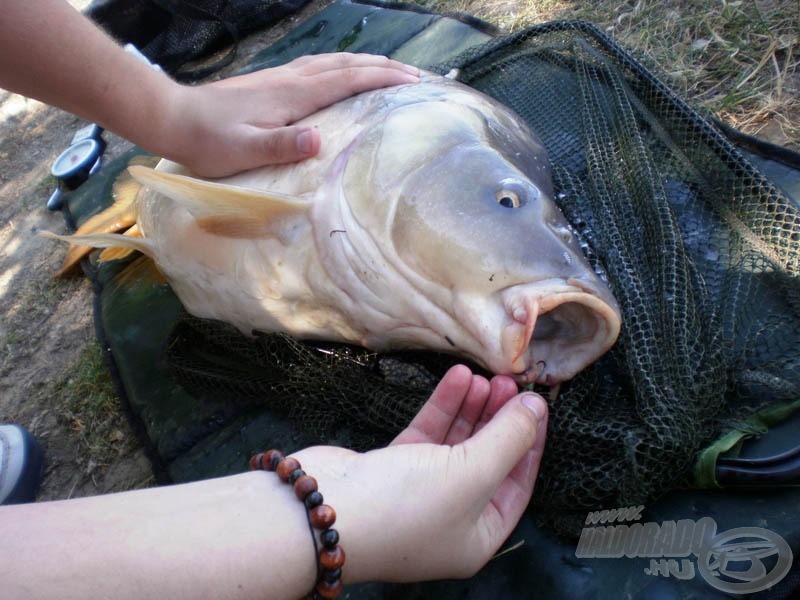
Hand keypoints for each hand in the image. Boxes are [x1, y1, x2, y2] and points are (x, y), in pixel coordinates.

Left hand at [164, 52, 419, 176]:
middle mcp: (291, 80)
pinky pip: (317, 67)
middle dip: (382, 67)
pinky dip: (341, 66)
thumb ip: (280, 145)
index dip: (382, 78)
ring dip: (364, 63)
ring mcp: (280, 78)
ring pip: (332, 62)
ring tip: (388, 69)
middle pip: (346, 64)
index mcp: (293, 95)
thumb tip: (318, 139)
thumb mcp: (243, 150)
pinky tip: (340, 73)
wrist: (172, 116)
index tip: (413, 81)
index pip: (348, 79)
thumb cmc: (207, 141)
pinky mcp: (270, 82)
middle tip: (414, 74)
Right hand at [293, 364, 547, 583]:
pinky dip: (443, 407)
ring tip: (485, 375)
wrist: (319, 510)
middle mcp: (450, 518)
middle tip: (508, 382)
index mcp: (477, 537)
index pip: (517, 485)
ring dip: (471, 408)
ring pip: (455, 443)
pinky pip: (427, 435)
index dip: (529, 442)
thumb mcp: (472, 474)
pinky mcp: (390, 469)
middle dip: (499, 419)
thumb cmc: (403, 508)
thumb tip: (536, 409)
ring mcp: (418, 493)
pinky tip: (457, 378)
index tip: (537, 405)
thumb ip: (508, 438)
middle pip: (487, 460)